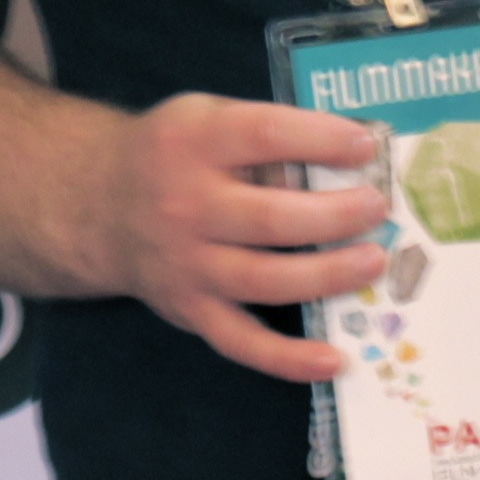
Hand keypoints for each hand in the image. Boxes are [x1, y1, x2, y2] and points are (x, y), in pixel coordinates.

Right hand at [93, 92, 388, 382]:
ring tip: (373, 261)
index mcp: (193, 142)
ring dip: (327, 275)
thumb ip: (264, 135)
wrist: (102, 204)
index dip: (320, 140)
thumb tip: (349, 160)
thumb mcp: (206, 120)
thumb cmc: (175, 155)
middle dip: (335, 216)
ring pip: (264, 280)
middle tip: (378, 208)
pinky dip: (288, 359)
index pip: (264, 136)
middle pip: (269, 219)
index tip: (366, 145)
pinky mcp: (190, 310)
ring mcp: (187, 264)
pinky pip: (242, 342)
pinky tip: (334, 360)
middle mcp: (184, 204)